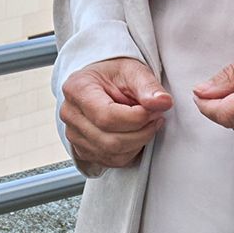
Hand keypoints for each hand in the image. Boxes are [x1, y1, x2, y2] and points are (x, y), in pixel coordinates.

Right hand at [59, 57, 172, 171]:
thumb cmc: (114, 75)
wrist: (102, 82)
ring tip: (148, 124)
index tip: (155, 111)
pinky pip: (111, 161)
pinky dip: (130, 152)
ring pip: (112, 154)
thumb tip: (163, 103)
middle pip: (110, 140)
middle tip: (156, 118)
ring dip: (138, 143)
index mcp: (77, 89)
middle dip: (141, 133)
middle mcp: (70, 114)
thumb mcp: (133, 71)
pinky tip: (136, 135)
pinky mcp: (82, 149)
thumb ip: (148, 87)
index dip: (136, 119)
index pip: (107, 117)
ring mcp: (73, 134)